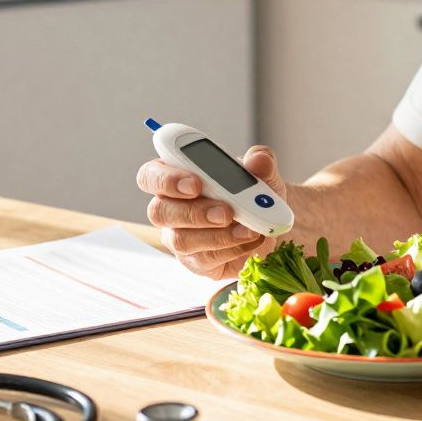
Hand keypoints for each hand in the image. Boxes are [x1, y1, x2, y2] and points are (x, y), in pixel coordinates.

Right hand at [136, 145, 286, 279]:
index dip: (165, 179)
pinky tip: (250, 240)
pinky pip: (204, 259)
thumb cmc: (255, 194)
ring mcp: (179, 237)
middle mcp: (171, 208)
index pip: (150, 175)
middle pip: (158, 211)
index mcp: (177, 177)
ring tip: (248, 229)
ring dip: (217, 235)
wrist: (271, 227)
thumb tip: (258, 159)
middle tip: (227, 212)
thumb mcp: (264, 174)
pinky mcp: (196, 261)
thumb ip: (261, 163)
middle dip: (194, 212)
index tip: (195, 183)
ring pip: (181, 240)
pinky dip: (232, 249)